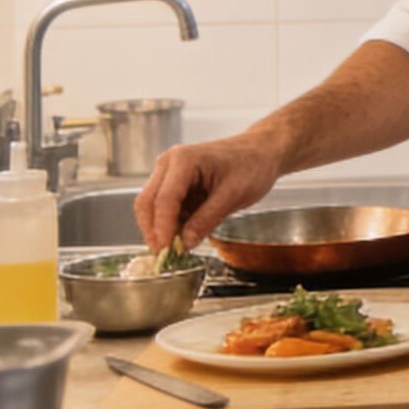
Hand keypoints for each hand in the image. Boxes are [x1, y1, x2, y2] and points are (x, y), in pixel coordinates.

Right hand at [136, 134, 286, 250]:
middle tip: (165, 256)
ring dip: (160, 230)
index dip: (162, 227)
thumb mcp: (234, 195)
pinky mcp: (174, 185)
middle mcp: (169, 164)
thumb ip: (207, 219)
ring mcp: (169, 174)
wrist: (261, 152)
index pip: (164, 199)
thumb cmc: (252, 165)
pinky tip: (182, 238)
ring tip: (176, 249)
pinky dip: (169, 225)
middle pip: (147, 203)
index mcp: (183, 160)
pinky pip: (164, 209)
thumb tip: (184, 243)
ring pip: (151, 208)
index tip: (165, 250)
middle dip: (154, 231)